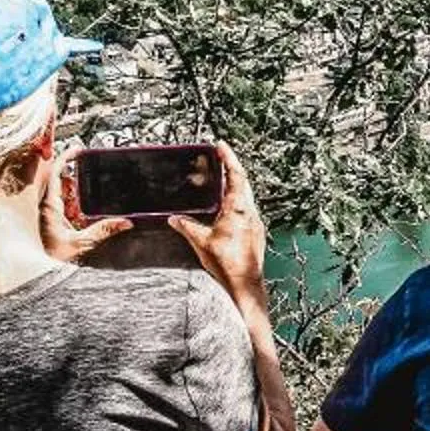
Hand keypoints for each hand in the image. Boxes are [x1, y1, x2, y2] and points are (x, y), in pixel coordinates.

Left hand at [43, 146, 133, 262]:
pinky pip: (58, 210)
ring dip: (73, 195)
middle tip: (88, 178)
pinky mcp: (47, 228)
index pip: (55, 174)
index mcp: (48, 208)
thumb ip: (103, 232)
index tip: (78, 150)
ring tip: (87, 199)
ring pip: (58, 196)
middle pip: (57, 183)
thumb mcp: (81, 246)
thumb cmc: (47, 264)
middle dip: (74, 179)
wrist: (33, 281)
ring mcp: (44, 218)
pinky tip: (82, 217)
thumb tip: (125, 222)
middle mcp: (44, 210)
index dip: (66, 158)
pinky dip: (71, 208)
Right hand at [169, 141, 268, 305]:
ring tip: (219, 179)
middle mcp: (250, 213)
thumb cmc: (226, 264)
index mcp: (238, 209)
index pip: (235, 176)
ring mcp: (255, 223)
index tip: (221, 145)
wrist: (245, 285)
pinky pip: (245, 209)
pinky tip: (224, 206)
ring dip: (233, 185)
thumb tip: (174, 218)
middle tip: (219, 158)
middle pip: (242, 183)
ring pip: (244, 196)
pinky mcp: (255, 232)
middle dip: (230, 168)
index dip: (228, 159)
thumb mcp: (201, 242)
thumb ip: (186, 226)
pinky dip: (234, 201)